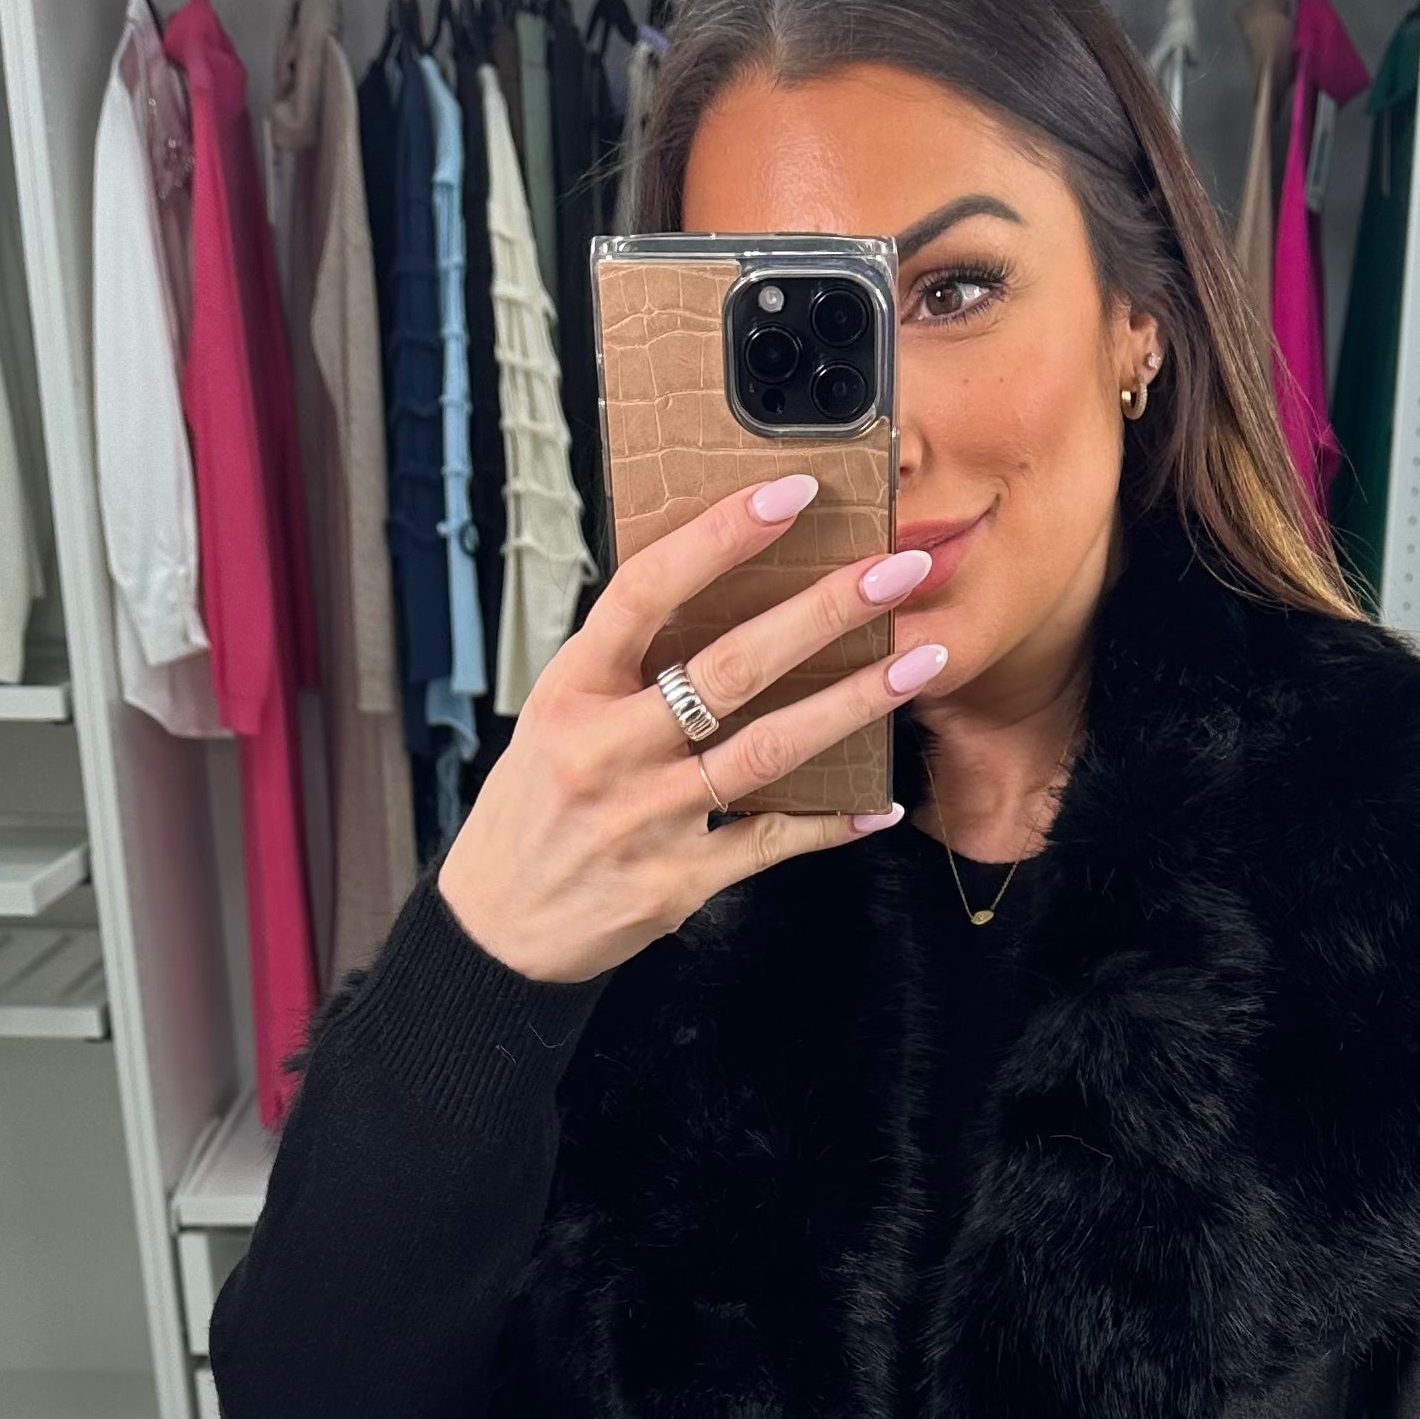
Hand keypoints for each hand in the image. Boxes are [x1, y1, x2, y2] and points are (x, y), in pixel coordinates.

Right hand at [435, 475, 943, 982]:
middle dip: (824, 612)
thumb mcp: (558, 716)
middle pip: (730, 666)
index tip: (789, 493)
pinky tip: (881, 804)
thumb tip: (718, 590)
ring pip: (767, 750)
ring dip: (852, 704)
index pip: (648, 590)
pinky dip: (831, 823)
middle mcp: (608, 748)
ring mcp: (646, 818)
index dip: (720, 536)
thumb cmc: (536, 805)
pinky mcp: (677, 881)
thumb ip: (626, 663)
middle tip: (896, 571)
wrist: (500, 924)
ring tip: (919, 663)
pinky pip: (772, 842)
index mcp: (574, 688)